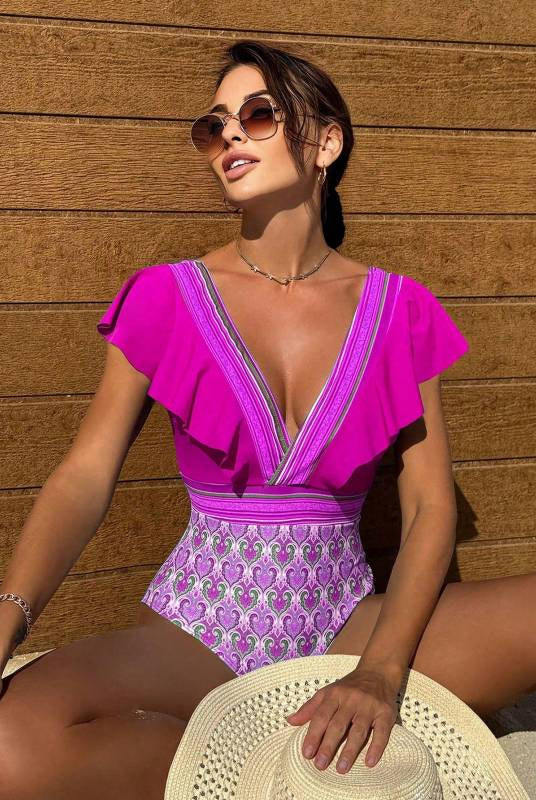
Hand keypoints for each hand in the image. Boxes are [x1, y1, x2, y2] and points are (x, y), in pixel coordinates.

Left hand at [285, 664, 400, 773]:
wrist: (378, 672)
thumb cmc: (349, 687)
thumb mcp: (327, 692)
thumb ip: (309, 708)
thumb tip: (290, 721)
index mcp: (335, 694)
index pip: (321, 716)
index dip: (313, 735)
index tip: (307, 754)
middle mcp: (352, 699)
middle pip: (338, 725)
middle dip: (328, 746)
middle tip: (320, 765)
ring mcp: (369, 706)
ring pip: (358, 730)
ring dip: (350, 751)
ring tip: (341, 768)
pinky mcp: (385, 713)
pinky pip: (382, 732)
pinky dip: (376, 747)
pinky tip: (369, 762)